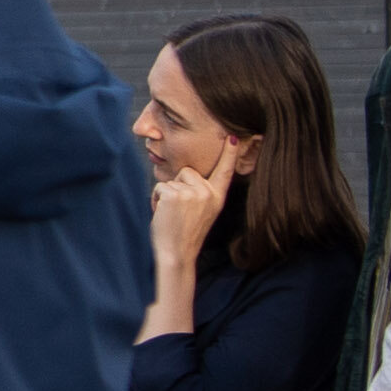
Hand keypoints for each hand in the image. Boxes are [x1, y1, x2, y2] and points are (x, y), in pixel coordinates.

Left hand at [148, 152, 236, 280]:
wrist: (177, 253)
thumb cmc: (184, 234)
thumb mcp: (202, 212)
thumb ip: (201, 193)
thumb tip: (189, 174)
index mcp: (217, 197)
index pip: (224, 171)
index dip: (229, 154)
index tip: (234, 136)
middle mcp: (208, 193)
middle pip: (187, 171)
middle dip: (178, 186)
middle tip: (179, 211)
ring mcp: (193, 193)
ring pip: (172, 180)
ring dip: (166, 195)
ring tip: (172, 215)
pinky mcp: (175, 195)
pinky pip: (160, 187)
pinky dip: (156, 199)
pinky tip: (163, 214)